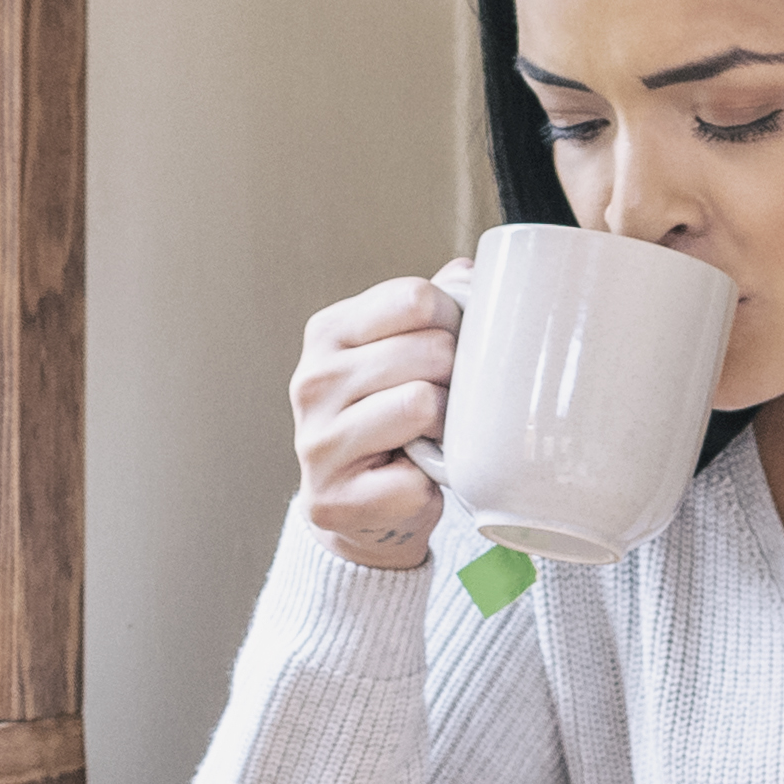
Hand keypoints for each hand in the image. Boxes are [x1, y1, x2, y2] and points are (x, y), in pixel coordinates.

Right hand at [286, 268, 471, 576]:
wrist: (359, 510)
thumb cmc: (390, 421)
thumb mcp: (402, 352)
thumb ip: (432, 308)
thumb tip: (471, 272)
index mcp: (328, 331)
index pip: (416, 298)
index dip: (453, 321)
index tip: (451, 348)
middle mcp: (313, 380)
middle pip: (429, 349)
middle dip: (456, 378)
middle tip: (443, 403)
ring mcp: (318, 440)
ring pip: (423, 404)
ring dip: (447, 429)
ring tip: (431, 439)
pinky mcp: (334, 498)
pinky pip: (416, 478)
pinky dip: (429, 484)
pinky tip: (411, 479)